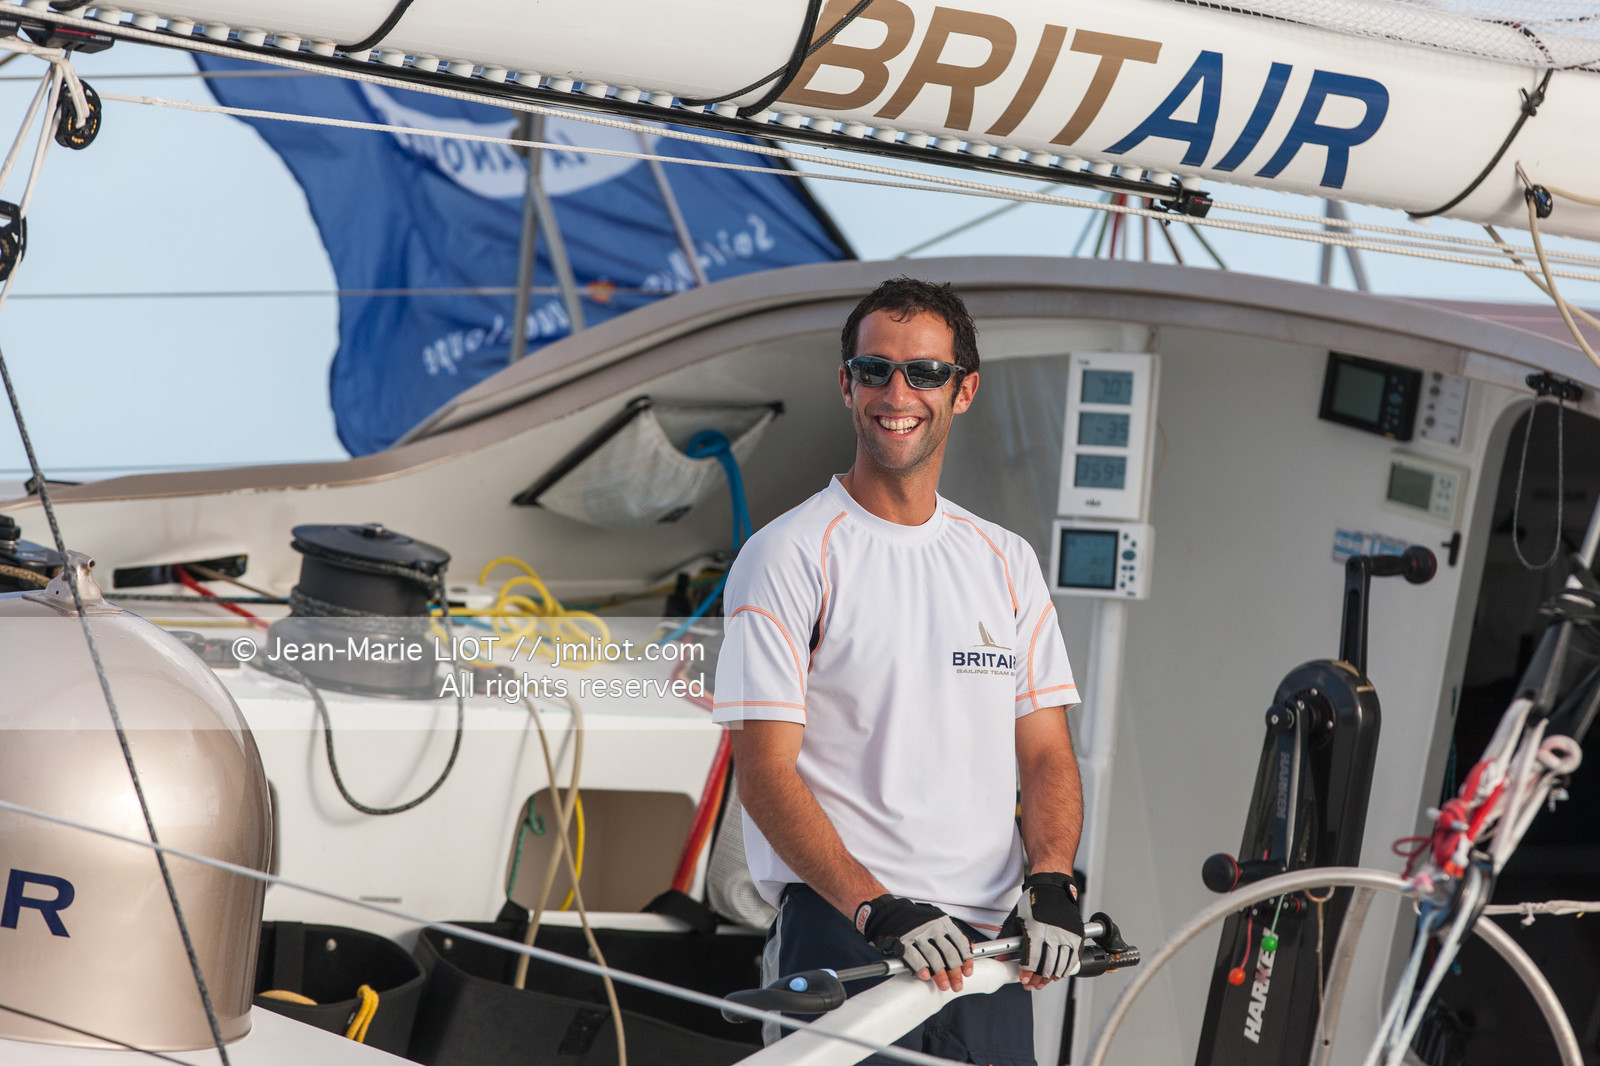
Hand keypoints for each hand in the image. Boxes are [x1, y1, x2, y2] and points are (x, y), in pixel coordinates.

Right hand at [856, 894, 973, 990]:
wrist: (889, 912)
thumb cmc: (916, 921)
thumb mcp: (936, 920)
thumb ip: (950, 934)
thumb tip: (968, 950)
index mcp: (943, 922)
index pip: (959, 943)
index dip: (965, 960)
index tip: (966, 972)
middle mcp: (932, 927)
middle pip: (949, 953)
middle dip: (955, 972)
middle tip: (956, 984)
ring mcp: (917, 934)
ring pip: (934, 958)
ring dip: (940, 974)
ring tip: (944, 985)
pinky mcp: (902, 941)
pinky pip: (914, 957)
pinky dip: (921, 968)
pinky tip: (925, 976)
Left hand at [1003, 872, 1083, 989]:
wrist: (1052, 888)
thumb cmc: (1033, 901)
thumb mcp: (1016, 918)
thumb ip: (1007, 939)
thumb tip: (1001, 958)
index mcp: (1036, 930)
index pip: (1032, 960)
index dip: (1027, 973)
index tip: (1024, 979)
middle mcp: (1053, 934)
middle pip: (1046, 966)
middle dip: (1037, 979)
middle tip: (1032, 984)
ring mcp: (1067, 935)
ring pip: (1060, 965)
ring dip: (1051, 977)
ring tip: (1044, 981)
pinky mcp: (1076, 935)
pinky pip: (1073, 959)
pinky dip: (1065, 969)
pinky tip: (1058, 973)